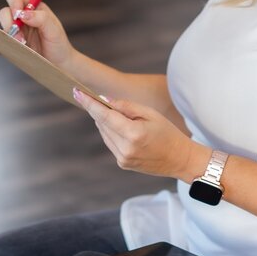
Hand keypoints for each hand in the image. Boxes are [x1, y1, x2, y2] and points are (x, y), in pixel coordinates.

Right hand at [0, 0, 74, 68]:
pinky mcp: (10, 46)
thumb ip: (41, 18)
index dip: (14, 2)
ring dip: (3, 36)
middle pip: (5, 12)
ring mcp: (14, 32)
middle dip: (10, 23)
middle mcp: (21, 17)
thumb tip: (22, 14)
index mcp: (32, 8)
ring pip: (0, 27)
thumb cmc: (58, 43)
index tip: (18, 14)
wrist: (59, 64)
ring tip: (15, 45)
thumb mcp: (54, 29)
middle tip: (21, 38)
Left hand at [73, 90, 195, 179]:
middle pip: (102, 124)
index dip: (89, 103)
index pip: (104, 115)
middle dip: (102, 111)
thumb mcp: (151, 114)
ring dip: (107, 123)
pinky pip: (111, 143)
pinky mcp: (122, 163)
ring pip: (104, 134)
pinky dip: (113, 134)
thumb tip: (106, 101)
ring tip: (127, 120)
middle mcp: (125, 148)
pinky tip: (127, 131)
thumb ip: (126, 106)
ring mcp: (122, 158)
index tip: (77, 92)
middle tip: (109, 102)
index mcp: (133, 134)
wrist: (179, 159)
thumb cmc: (168, 133)